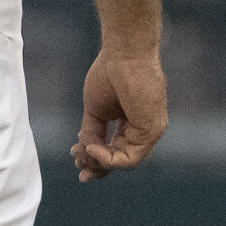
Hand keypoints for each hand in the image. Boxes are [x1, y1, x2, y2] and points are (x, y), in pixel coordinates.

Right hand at [71, 48, 166, 182]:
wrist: (124, 55)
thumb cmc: (109, 74)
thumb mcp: (94, 108)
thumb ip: (92, 131)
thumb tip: (85, 149)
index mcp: (129, 124)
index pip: (115, 149)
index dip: (96, 158)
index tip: (75, 157)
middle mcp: (141, 131)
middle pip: (120, 159)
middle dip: (98, 166)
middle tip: (80, 171)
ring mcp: (148, 132)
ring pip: (125, 161)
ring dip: (100, 162)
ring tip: (82, 152)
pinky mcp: (151, 132)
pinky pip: (130, 157)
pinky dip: (109, 158)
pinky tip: (93, 147)